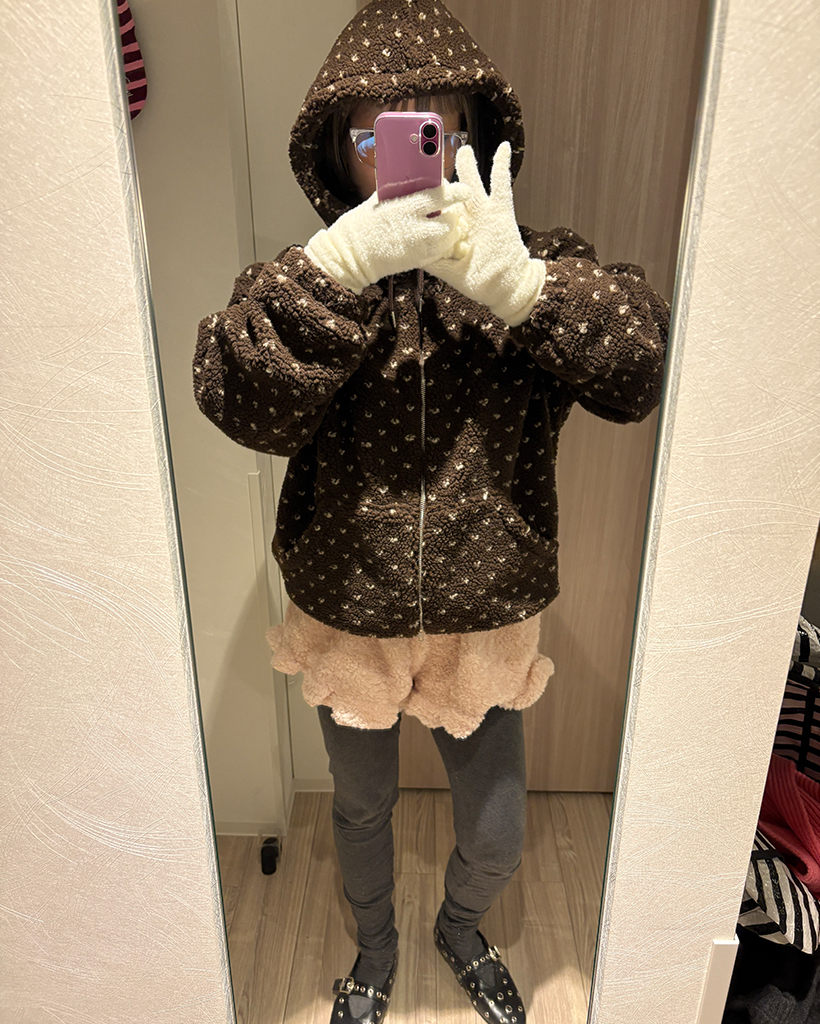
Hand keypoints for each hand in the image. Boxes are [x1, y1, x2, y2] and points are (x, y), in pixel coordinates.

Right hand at [304, 183, 469, 293]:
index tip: (464, 190)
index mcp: (406, 207)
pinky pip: (441, 252)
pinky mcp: (419, 261)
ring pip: (450, 238)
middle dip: (454, 215)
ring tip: (441, 225)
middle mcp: (417, 228)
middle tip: (449, 211)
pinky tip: (434, 240)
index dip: (458, 192)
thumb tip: (415, 177)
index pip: (442, 195)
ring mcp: (419, 247)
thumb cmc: (362, 224)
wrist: (352, 256)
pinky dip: (443, 245)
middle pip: (452, 220)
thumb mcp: (379, 200)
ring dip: (450, 231)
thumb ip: (400, 190)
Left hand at [427, 143, 545, 325]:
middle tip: (430, 158)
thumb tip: (416, 257)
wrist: (506, 287)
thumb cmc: (480, 282)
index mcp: (453, 231)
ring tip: (463, 148)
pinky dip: (501, 166)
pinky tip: (503, 147)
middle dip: (442, 178)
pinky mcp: (501, 212)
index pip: (438, 210)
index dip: (428, 198)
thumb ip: (436, 263)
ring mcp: (484, 214)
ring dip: (467, 166)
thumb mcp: (452, 273)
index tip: (412, 183)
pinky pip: (502, 185)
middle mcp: (467, 218)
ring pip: (473, 184)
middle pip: (452, 193)